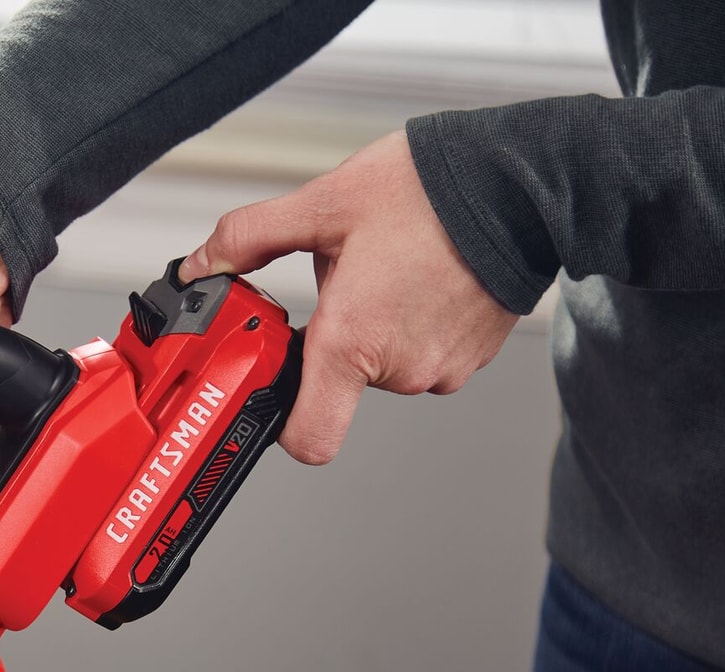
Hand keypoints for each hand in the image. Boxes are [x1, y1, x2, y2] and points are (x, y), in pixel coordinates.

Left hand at [182, 130, 518, 464]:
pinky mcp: (473, 358)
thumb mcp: (322, 204)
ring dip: (377, 329)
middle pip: (342, 384)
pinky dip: (416, 325)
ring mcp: (442, 368)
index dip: (284, 426)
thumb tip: (202, 264)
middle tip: (349, 282)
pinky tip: (423, 278)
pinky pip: (425, 355)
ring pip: (385, 366)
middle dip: (334, 338)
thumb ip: (250, 239)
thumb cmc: (430, 190)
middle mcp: (399, 368)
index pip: (309, 437)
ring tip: (393, 272)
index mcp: (353, 341)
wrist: (522, 182)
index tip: (274, 389)